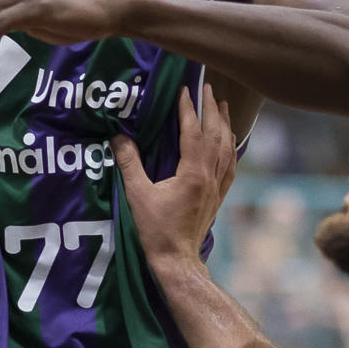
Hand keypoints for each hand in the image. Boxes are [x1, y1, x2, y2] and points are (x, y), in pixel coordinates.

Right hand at [115, 85, 235, 267]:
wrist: (177, 260)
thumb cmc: (156, 230)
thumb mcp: (137, 195)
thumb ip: (129, 164)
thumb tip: (117, 136)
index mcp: (192, 173)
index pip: (193, 132)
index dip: (188, 109)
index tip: (184, 89)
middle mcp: (209, 176)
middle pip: (216, 135)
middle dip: (212, 109)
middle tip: (209, 88)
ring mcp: (217, 187)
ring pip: (227, 148)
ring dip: (225, 124)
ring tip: (223, 106)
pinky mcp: (219, 196)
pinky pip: (230, 165)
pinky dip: (231, 147)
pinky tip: (230, 141)